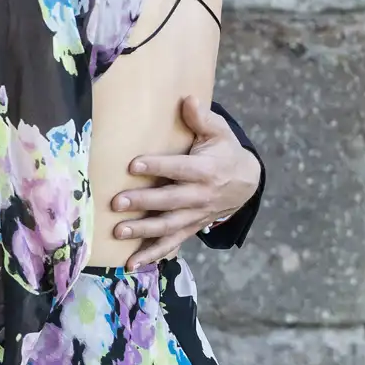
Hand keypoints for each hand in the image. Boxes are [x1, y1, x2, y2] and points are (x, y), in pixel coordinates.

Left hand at [111, 97, 261, 265]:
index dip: (158, 166)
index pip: (180, 168)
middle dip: (144, 203)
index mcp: (207, 170)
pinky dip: (152, 255)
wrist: (247, 182)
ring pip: (168, 226)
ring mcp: (195, 216)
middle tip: (116, 202)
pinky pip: (171, 244)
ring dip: (143, 232)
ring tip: (118, 232)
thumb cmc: (224, 152)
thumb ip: (202, 117)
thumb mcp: (219, 132)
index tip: (133, 164)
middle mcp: (201, 196)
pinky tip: (131, 265)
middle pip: (170, 201)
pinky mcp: (190, 228)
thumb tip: (187, 99)